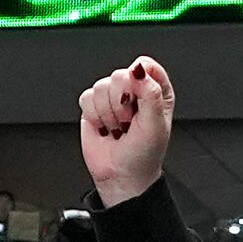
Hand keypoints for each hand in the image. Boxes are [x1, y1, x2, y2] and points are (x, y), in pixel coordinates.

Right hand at [75, 56, 174, 207]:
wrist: (121, 176)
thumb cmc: (143, 154)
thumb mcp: (155, 124)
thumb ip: (150, 93)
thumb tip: (138, 69)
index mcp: (156, 92)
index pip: (146, 66)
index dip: (139, 80)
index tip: (139, 100)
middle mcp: (134, 91)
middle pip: (120, 75)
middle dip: (122, 103)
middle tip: (129, 122)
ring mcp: (112, 98)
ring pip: (101, 86)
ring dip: (108, 113)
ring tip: (118, 128)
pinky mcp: (93, 106)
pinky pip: (86, 98)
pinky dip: (94, 116)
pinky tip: (105, 128)